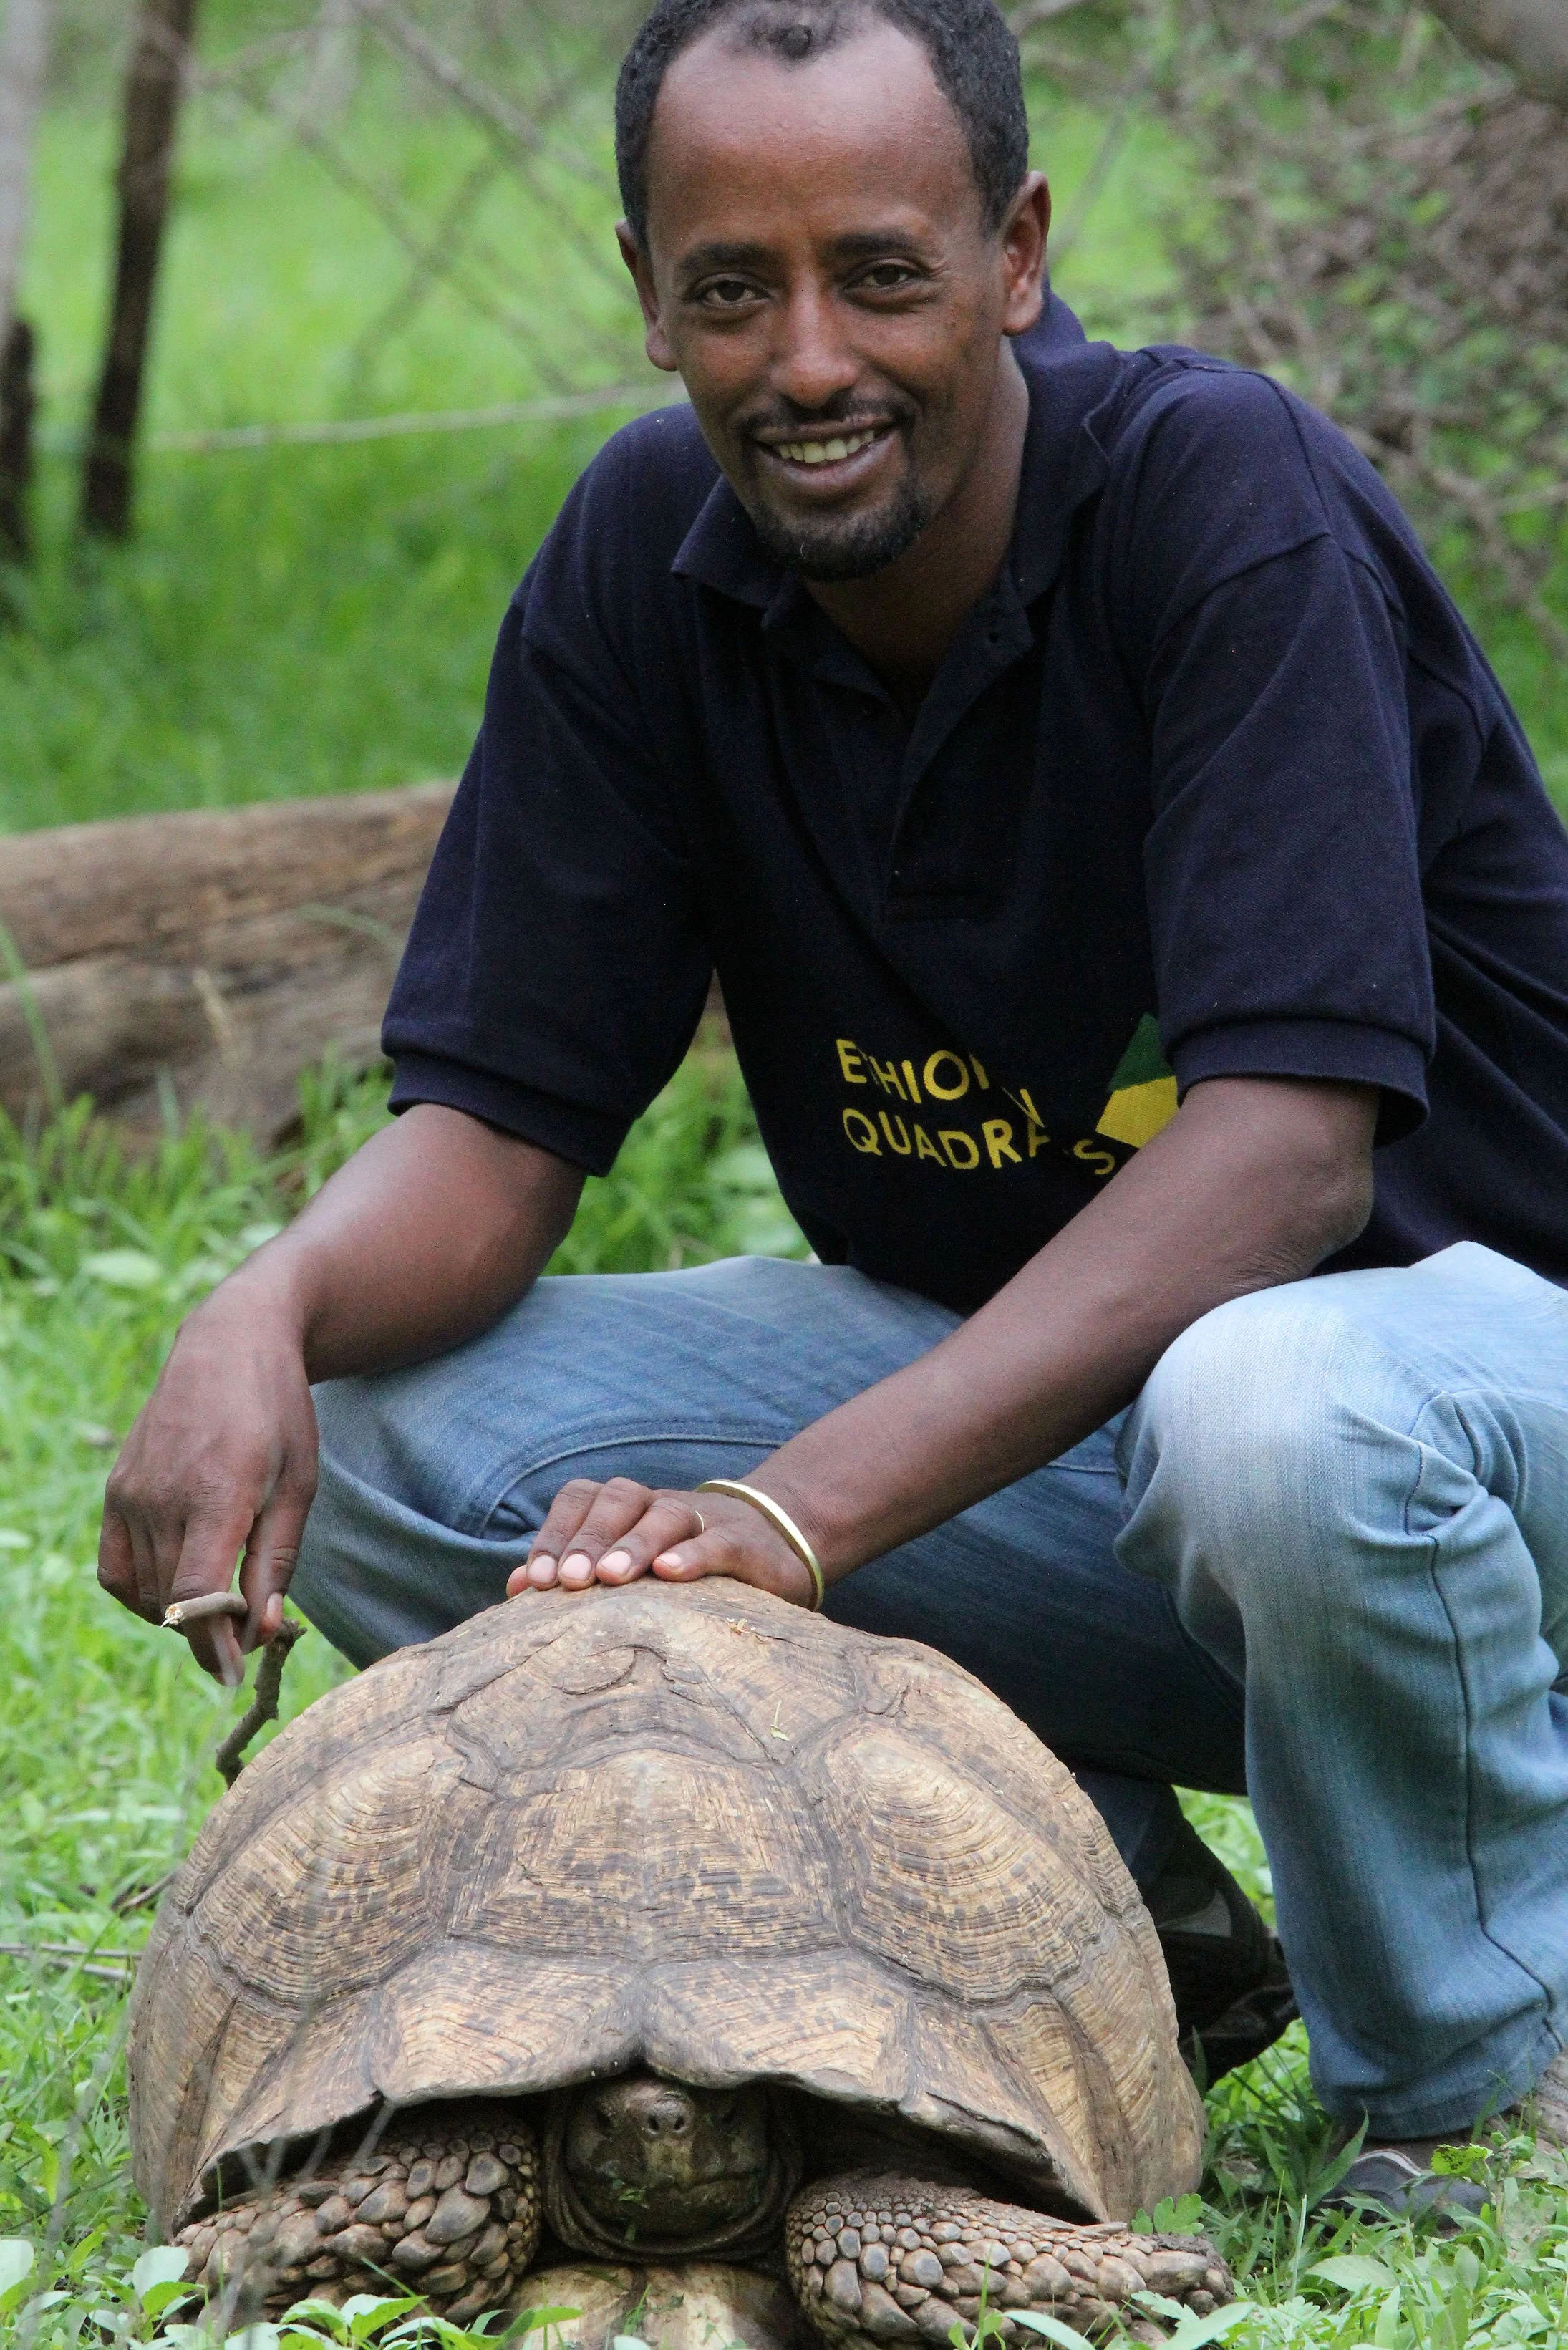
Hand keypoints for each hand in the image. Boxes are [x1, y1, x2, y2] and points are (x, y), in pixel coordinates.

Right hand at [98, 1278, 317, 1684]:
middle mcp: (162, 1496)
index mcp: (217, 1493)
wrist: (229, 1345)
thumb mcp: (298, 1488)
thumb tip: (260, 1633)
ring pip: (148, 1592)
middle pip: (175, 1603)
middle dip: (211, 1633)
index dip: (212, 1647)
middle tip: (249, 1628)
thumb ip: (276, 1564)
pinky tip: (180, 1583)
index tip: (233, 1676)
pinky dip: (144, 1594)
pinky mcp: (115, 1492)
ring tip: (223, 1592)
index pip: (197, 1596)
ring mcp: (131, 1494)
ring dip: (183, 1613)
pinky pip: (117, 1571)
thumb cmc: (279, 1416)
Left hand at [505, 1476, 819, 1609]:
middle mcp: (661, 1505)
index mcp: (628, 1508)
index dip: (556, 1534)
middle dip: (589, 1540)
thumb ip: (579, 1571)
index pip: (583, 1499)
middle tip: (569, 1582)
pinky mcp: (746, 1544)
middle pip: (619, 1501)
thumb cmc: (686, 1565)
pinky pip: (718, 1541)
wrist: (777, 1545)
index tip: (536, 1582)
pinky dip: (694, 1554)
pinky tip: (670, 1574)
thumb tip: (513, 1591)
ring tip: (610, 1577)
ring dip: (634, 1544)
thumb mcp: (635, 1567)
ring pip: (666, 1515)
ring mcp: (706, 1519)